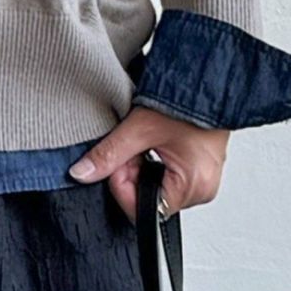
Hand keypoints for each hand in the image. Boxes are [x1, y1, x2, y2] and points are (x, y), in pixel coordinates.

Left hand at [67, 106, 229, 223]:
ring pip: (155, 188)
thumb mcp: (140, 128)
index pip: (140, 208)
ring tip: (147, 141)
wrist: (208, 82)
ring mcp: (202, 181)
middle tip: (133, 146)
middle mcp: (201, 190)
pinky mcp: (199, 171)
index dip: (121, 184)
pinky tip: (156, 143)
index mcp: (192, 186)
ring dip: (142, 167)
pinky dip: (155, 163)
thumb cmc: (186, 102)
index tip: (119, 158)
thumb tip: (82, 173)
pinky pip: (168, 178)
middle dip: (131, 173)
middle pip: (147, 199)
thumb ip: (108, 154)